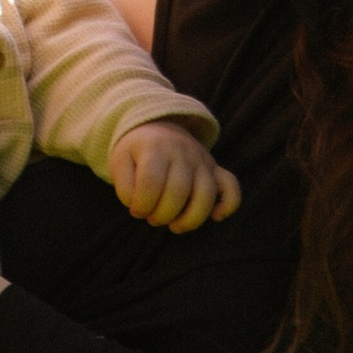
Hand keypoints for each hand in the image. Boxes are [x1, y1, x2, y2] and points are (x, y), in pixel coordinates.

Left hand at [107, 121, 240, 232]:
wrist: (159, 127)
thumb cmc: (137, 152)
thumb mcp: (120, 161)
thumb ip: (124, 185)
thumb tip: (139, 207)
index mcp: (156, 147)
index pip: (151, 182)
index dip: (141, 205)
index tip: (136, 211)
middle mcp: (184, 152)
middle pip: (179, 191)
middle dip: (162, 214)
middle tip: (152, 218)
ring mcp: (203, 161)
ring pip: (206, 194)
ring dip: (190, 219)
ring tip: (175, 225)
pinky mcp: (216, 170)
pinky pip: (231, 188)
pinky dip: (228, 205)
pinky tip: (215, 217)